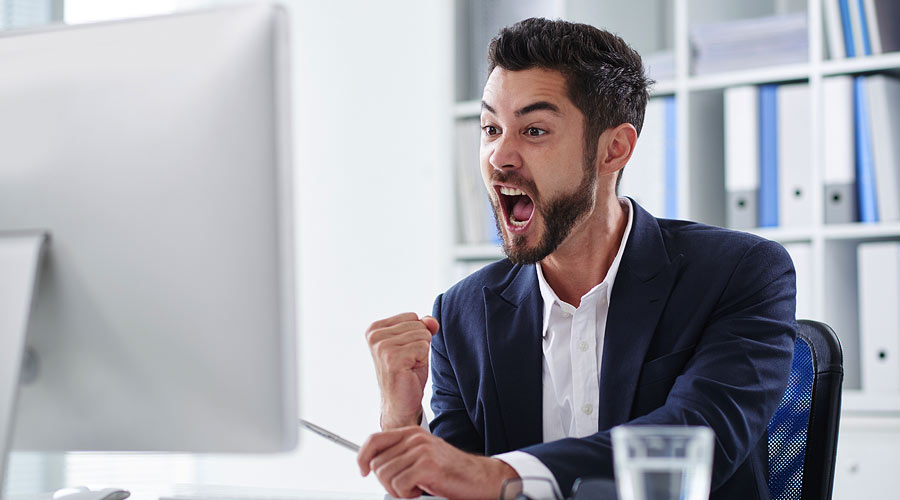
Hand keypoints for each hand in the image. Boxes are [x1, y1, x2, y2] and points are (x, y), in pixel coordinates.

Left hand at [358, 426, 517, 498]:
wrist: (481, 478)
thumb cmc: (452, 471)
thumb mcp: (423, 456)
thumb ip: (401, 455)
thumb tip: (373, 466)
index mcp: (411, 433)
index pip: (374, 440)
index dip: (362, 457)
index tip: (362, 471)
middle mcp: (415, 438)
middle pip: (378, 464)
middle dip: (386, 482)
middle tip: (405, 487)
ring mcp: (421, 450)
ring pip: (386, 476)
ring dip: (398, 490)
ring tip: (416, 489)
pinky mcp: (427, 466)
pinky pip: (399, 485)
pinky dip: (407, 495)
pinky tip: (421, 491)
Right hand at [366, 312, 439, 428]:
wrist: (400, 404)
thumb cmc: (407, 373)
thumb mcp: (416, 343)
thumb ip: (424, 326)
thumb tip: (432, 321)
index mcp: (374, 329)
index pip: (412, 316)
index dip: (416, 335)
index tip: (405, 352)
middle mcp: (374, 335)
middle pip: (418, 324)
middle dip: (420, 344)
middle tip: (408, 362)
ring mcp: (382, 347)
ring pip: (422, 335)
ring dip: (421, 353)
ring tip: (408, 366)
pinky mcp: (392, 358)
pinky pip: (423, 347)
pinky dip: (422, 360)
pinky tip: (409, 371)